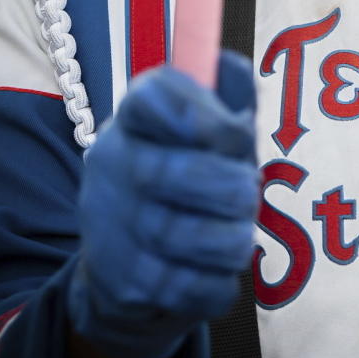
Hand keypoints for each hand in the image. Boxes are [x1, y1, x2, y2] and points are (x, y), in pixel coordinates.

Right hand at [67, 53, 257, 357]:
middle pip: (179, 173)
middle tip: (248, 193)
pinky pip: (191, 288)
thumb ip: (227, 91)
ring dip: (232, 239)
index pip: (157, 97)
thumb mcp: (207, 124)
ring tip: (238, 234)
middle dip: (233, 188)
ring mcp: (110, 225)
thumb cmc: (188, 173)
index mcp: (134, 115)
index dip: (207, 118)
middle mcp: (111, 163)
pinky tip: (216, 271)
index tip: (237, 134)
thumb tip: (232, 69)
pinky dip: (217, 283)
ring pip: (188, 237)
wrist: (126, 263)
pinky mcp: (123, 282)